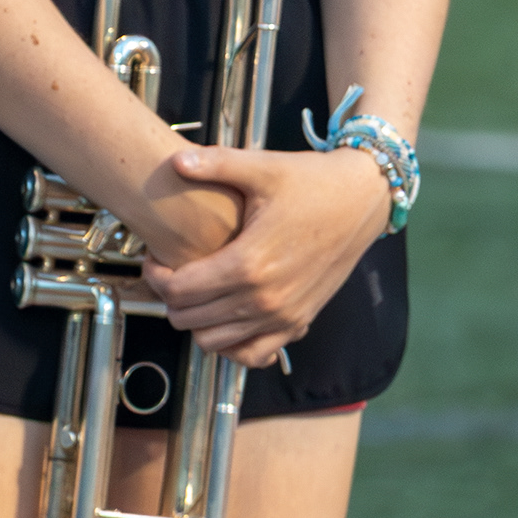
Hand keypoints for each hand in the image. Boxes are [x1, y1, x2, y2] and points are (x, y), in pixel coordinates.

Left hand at [141, 144, 393, 367]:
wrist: (363, 199)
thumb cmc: (313, 181)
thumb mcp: (263, 167)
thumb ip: (215, 164)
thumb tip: (175, 162)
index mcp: (249, 263)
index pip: (180, 290)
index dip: (156, 276)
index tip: (155, 257)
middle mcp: (265, 299)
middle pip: (190, 320)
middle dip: (170, 297)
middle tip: (172, 270)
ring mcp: (284, 317)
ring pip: (215, 344)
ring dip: (197, 321)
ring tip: (197, 290)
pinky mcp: (299, 323)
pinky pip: (253, 355)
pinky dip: (233, 344)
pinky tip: (227, 316)